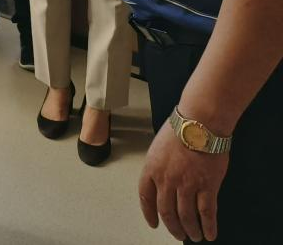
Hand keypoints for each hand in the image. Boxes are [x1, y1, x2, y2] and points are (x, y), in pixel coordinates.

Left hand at [138, 119, 227, 240]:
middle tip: (178, 234)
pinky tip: (210, 233)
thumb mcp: (158, 147)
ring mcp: (187, 184)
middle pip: (167, 211)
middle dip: (173, 226)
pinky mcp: (207, 186)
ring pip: (186, 216)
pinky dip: (208, 226)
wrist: (199, 123)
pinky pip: (207, 213)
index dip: (149, 213)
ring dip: (190, 229)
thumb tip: (163, 182)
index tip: (154, 224)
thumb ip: (159, 166)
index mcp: (151, 169)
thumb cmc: (180, 129)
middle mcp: (166, 180)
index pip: (146, 197)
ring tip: (194, 236)